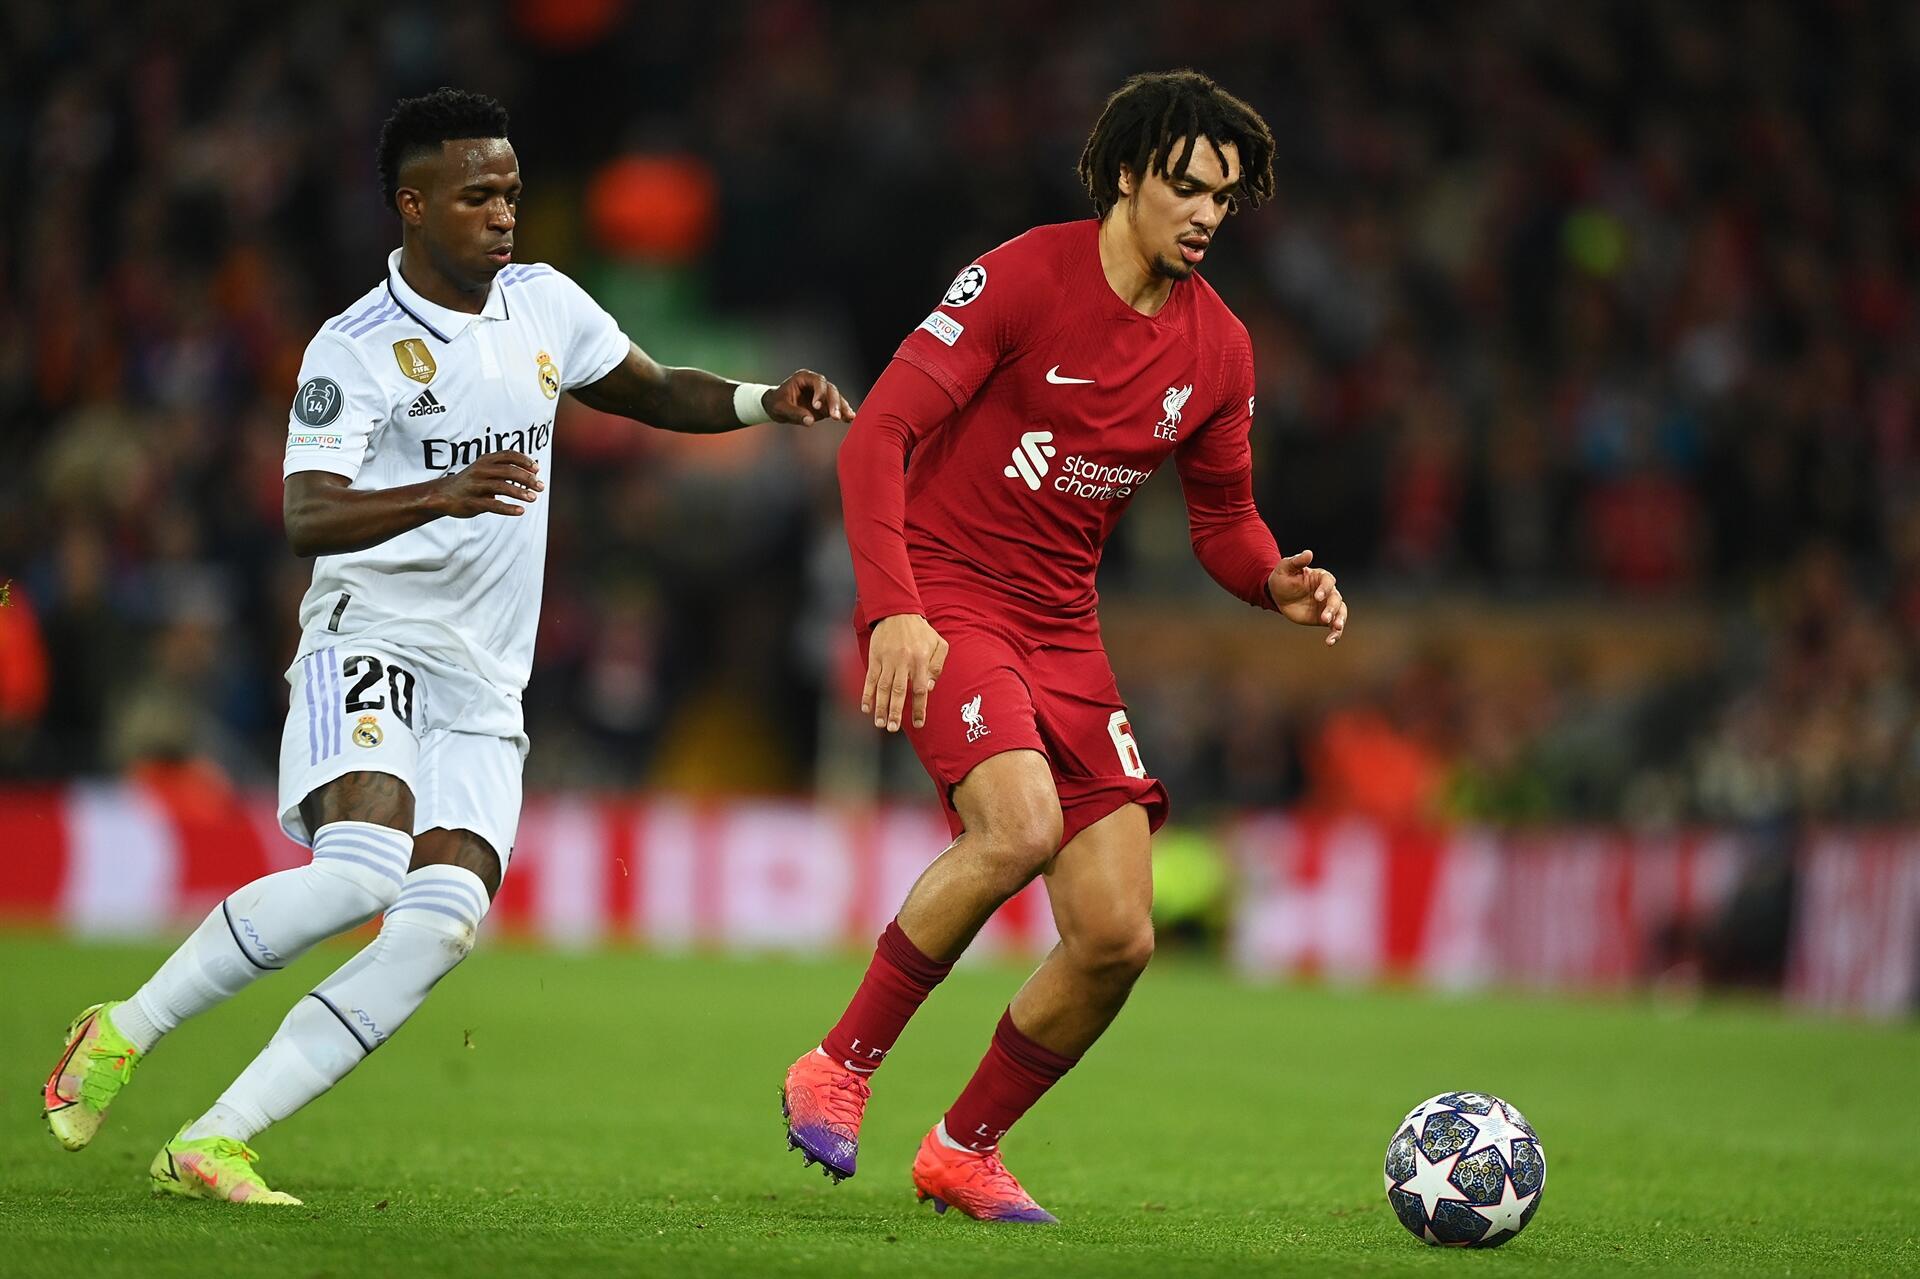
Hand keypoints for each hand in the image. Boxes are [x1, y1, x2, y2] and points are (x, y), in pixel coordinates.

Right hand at [430, 451, 543, 517]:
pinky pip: (492, 505)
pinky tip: (521, 511)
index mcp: (485, 460)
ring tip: (533, 498)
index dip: (524, 460)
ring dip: (520, 492)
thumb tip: (535, 471)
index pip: (508, 455)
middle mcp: (480, 470)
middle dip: (527, 478)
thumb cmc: (473, 482)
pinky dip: (508, 508)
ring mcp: (475, 486)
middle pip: (508, 470)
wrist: (443, 495)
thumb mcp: (487, 470)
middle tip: (541, 487)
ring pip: (501, 486)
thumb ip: (507, 469)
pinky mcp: (471, 503)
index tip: (537, 469)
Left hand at [765, 369, 856, 425]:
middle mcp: (816, 384)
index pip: (818, 382)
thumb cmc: (776, 404)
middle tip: (835, 417)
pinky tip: (850, 419)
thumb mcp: (781, 409)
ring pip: (837, 398)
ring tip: (848, 418)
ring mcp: (822, 394)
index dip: (820, 393)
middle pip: (830, 390)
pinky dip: (843, 413)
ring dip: (842, 408)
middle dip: (834, 403)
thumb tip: (810, 422)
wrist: (776, 407)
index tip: (817, 406)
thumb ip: (795, 414)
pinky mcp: (826, 404)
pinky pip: (837, 407)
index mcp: (804, 377)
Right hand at [862, 613, 947, 730]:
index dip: (919, 708)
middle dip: (895, 712)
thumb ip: (937, 666)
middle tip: (893, 728)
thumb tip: (929, 688)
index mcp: (920, 660)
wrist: (898, 611)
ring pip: (883, 688)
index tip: (918, 724)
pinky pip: (870, 678)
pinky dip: (867, 693)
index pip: (920, 690)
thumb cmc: (921, 631)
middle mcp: (903, 662)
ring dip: (881, 707)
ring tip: (880, 723)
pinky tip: (866, 707)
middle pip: (899, 691)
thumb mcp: (939, 644)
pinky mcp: (875, 657)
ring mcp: (887, 660)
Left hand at [1267, 549, 1347, 645]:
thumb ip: (1297, 561)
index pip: (1328, 581)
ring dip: (1339, 621)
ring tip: (1335, 629)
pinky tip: (1330, 642)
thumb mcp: (1285, 568)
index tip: (1318, 597)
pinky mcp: (1325, 619)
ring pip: (1340, 612)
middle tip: (1325, 619)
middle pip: (1336, 599)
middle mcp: (1329, 591)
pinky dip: (1335, 634)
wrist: (1278, 595)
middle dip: (1332, 609)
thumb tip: (1309, 553)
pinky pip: (1334, 626)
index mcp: (1321, 577)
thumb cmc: (1283, 578)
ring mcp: (1328, 605)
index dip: (1325, 589)